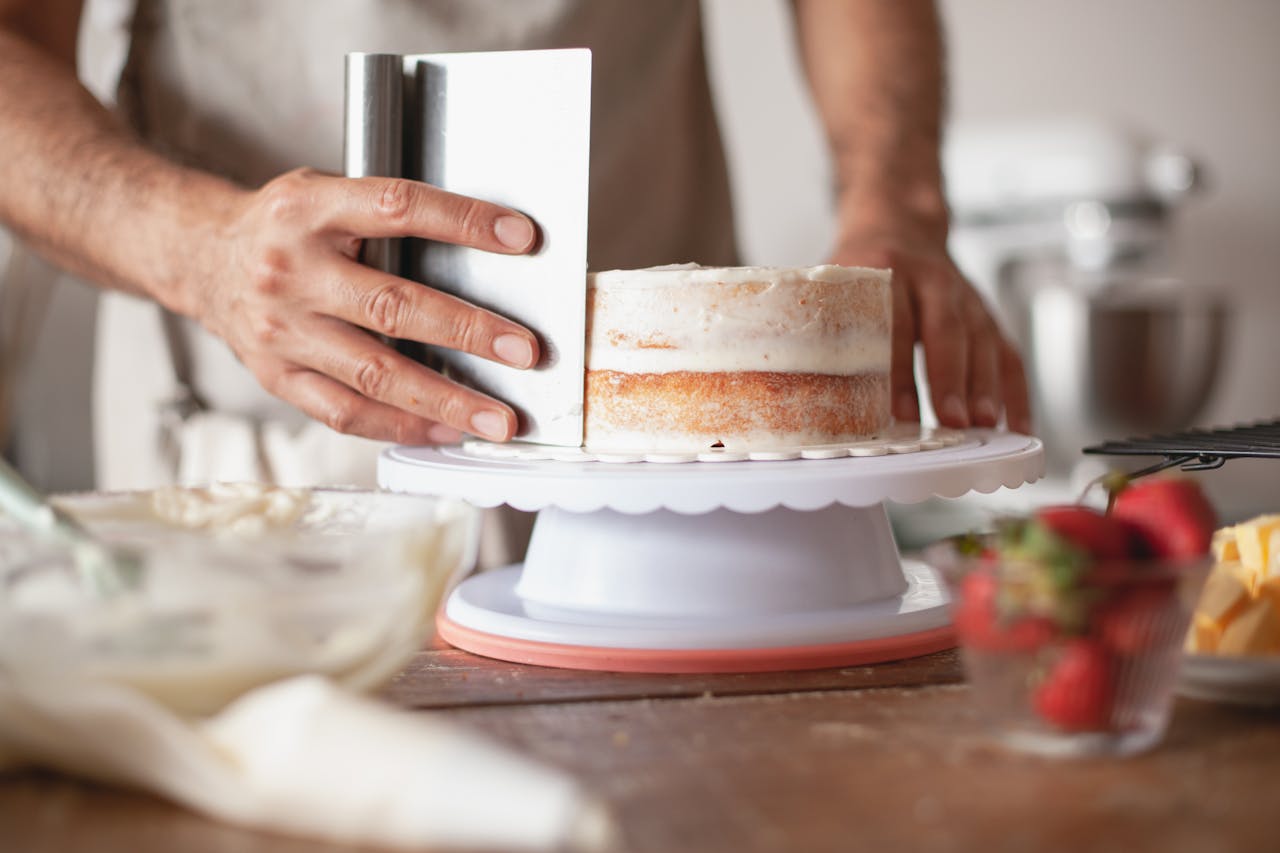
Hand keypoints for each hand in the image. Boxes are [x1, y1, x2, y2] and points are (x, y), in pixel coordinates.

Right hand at [181, 168, 541, 444]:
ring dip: (444, 400)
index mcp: (310, 210)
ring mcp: (282, 330)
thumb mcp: (326, 193)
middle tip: (523, 350)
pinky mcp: (277, 376)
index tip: (520, 238)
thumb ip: (387, 215)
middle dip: (467, 332)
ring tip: (496, 418)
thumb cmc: (283, 226)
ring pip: (372, 374)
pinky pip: (344, 412)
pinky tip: (444, 431)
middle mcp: (292, 271)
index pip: (397, 207)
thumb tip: (482, 251)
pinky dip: (400, 426)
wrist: (200, 256)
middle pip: (391, 306)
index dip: (462, 220)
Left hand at [831, 215, 1032, 434]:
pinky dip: (1015, 390)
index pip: (895, 322)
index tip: (896, 411)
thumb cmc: (858, 267)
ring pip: (983, 340)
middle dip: (951, 378)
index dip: (897, 369)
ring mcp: (964, 295)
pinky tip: (1015, 424)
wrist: (898, 222)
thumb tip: (797, 383)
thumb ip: (820, 321)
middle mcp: (932, 278)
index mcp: (885, 268)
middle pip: (948, 329)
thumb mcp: (833, 280)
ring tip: (983, 426)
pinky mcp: (985, 313)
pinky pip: (1007, 351)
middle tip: (952, 420)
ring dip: (986, 386)